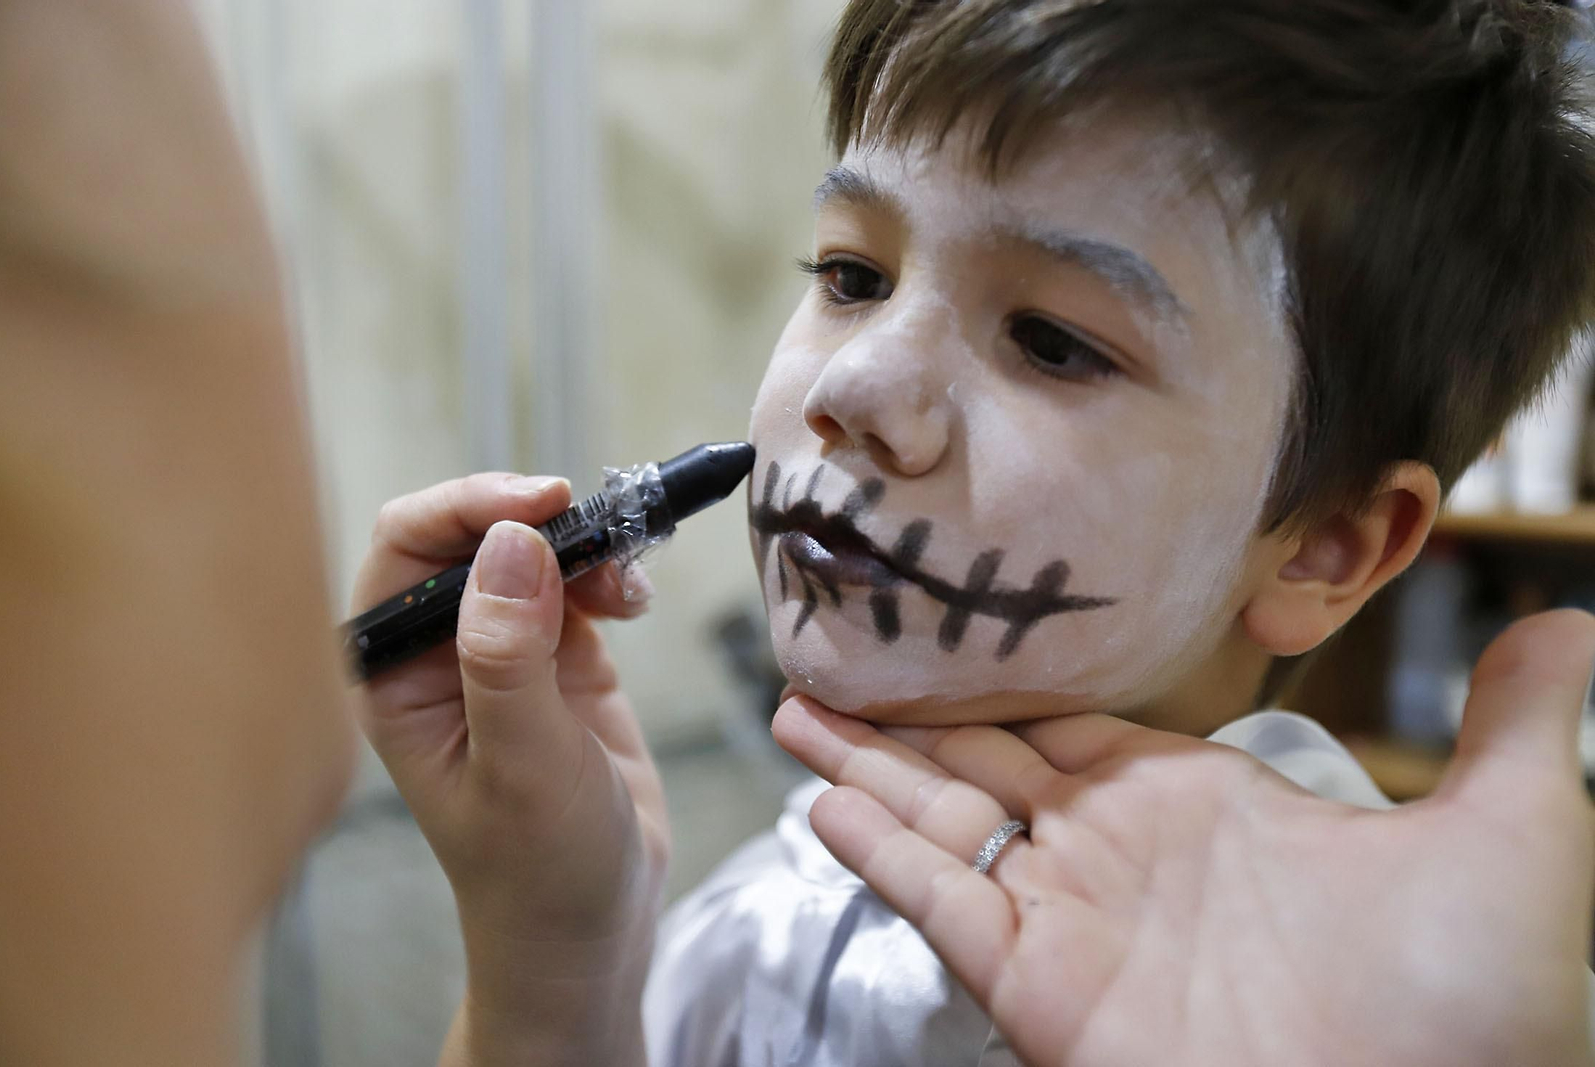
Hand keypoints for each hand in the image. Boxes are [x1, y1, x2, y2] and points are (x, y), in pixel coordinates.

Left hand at [351, 474, 667, 1066]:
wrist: (593, 927)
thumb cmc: (538, 869)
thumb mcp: (523, 764)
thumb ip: (507, 655)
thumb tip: (511, 542)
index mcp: (393, 675)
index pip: (406, 549)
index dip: (469, 508)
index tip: (548, 503)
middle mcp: (437, 652)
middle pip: (471, 534)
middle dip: (537, 519)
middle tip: (605, 529)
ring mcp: (500, 650)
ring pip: (531, 550)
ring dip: (585, 546)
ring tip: (627, 586)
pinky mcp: (557, 657)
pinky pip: (578, 583)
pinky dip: (612, 575)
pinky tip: (633, 603)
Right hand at [773, 610, 1594, 1066]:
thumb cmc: (1484, 1001)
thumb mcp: (1520, 837)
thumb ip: (1516, 724)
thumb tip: (1565, 618)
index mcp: (1198, 805)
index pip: (1070, 729)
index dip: (1001, 686)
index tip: (942, 638)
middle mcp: (1118, 856)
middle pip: (982, 767)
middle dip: (906, 719)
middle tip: (824, 663)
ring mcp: (1071, 919)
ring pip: (942, 822)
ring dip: (866, 767)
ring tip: (793, 711)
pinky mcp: (1038, 985)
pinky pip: (942, 901)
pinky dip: (880, 853)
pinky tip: (826, 802)